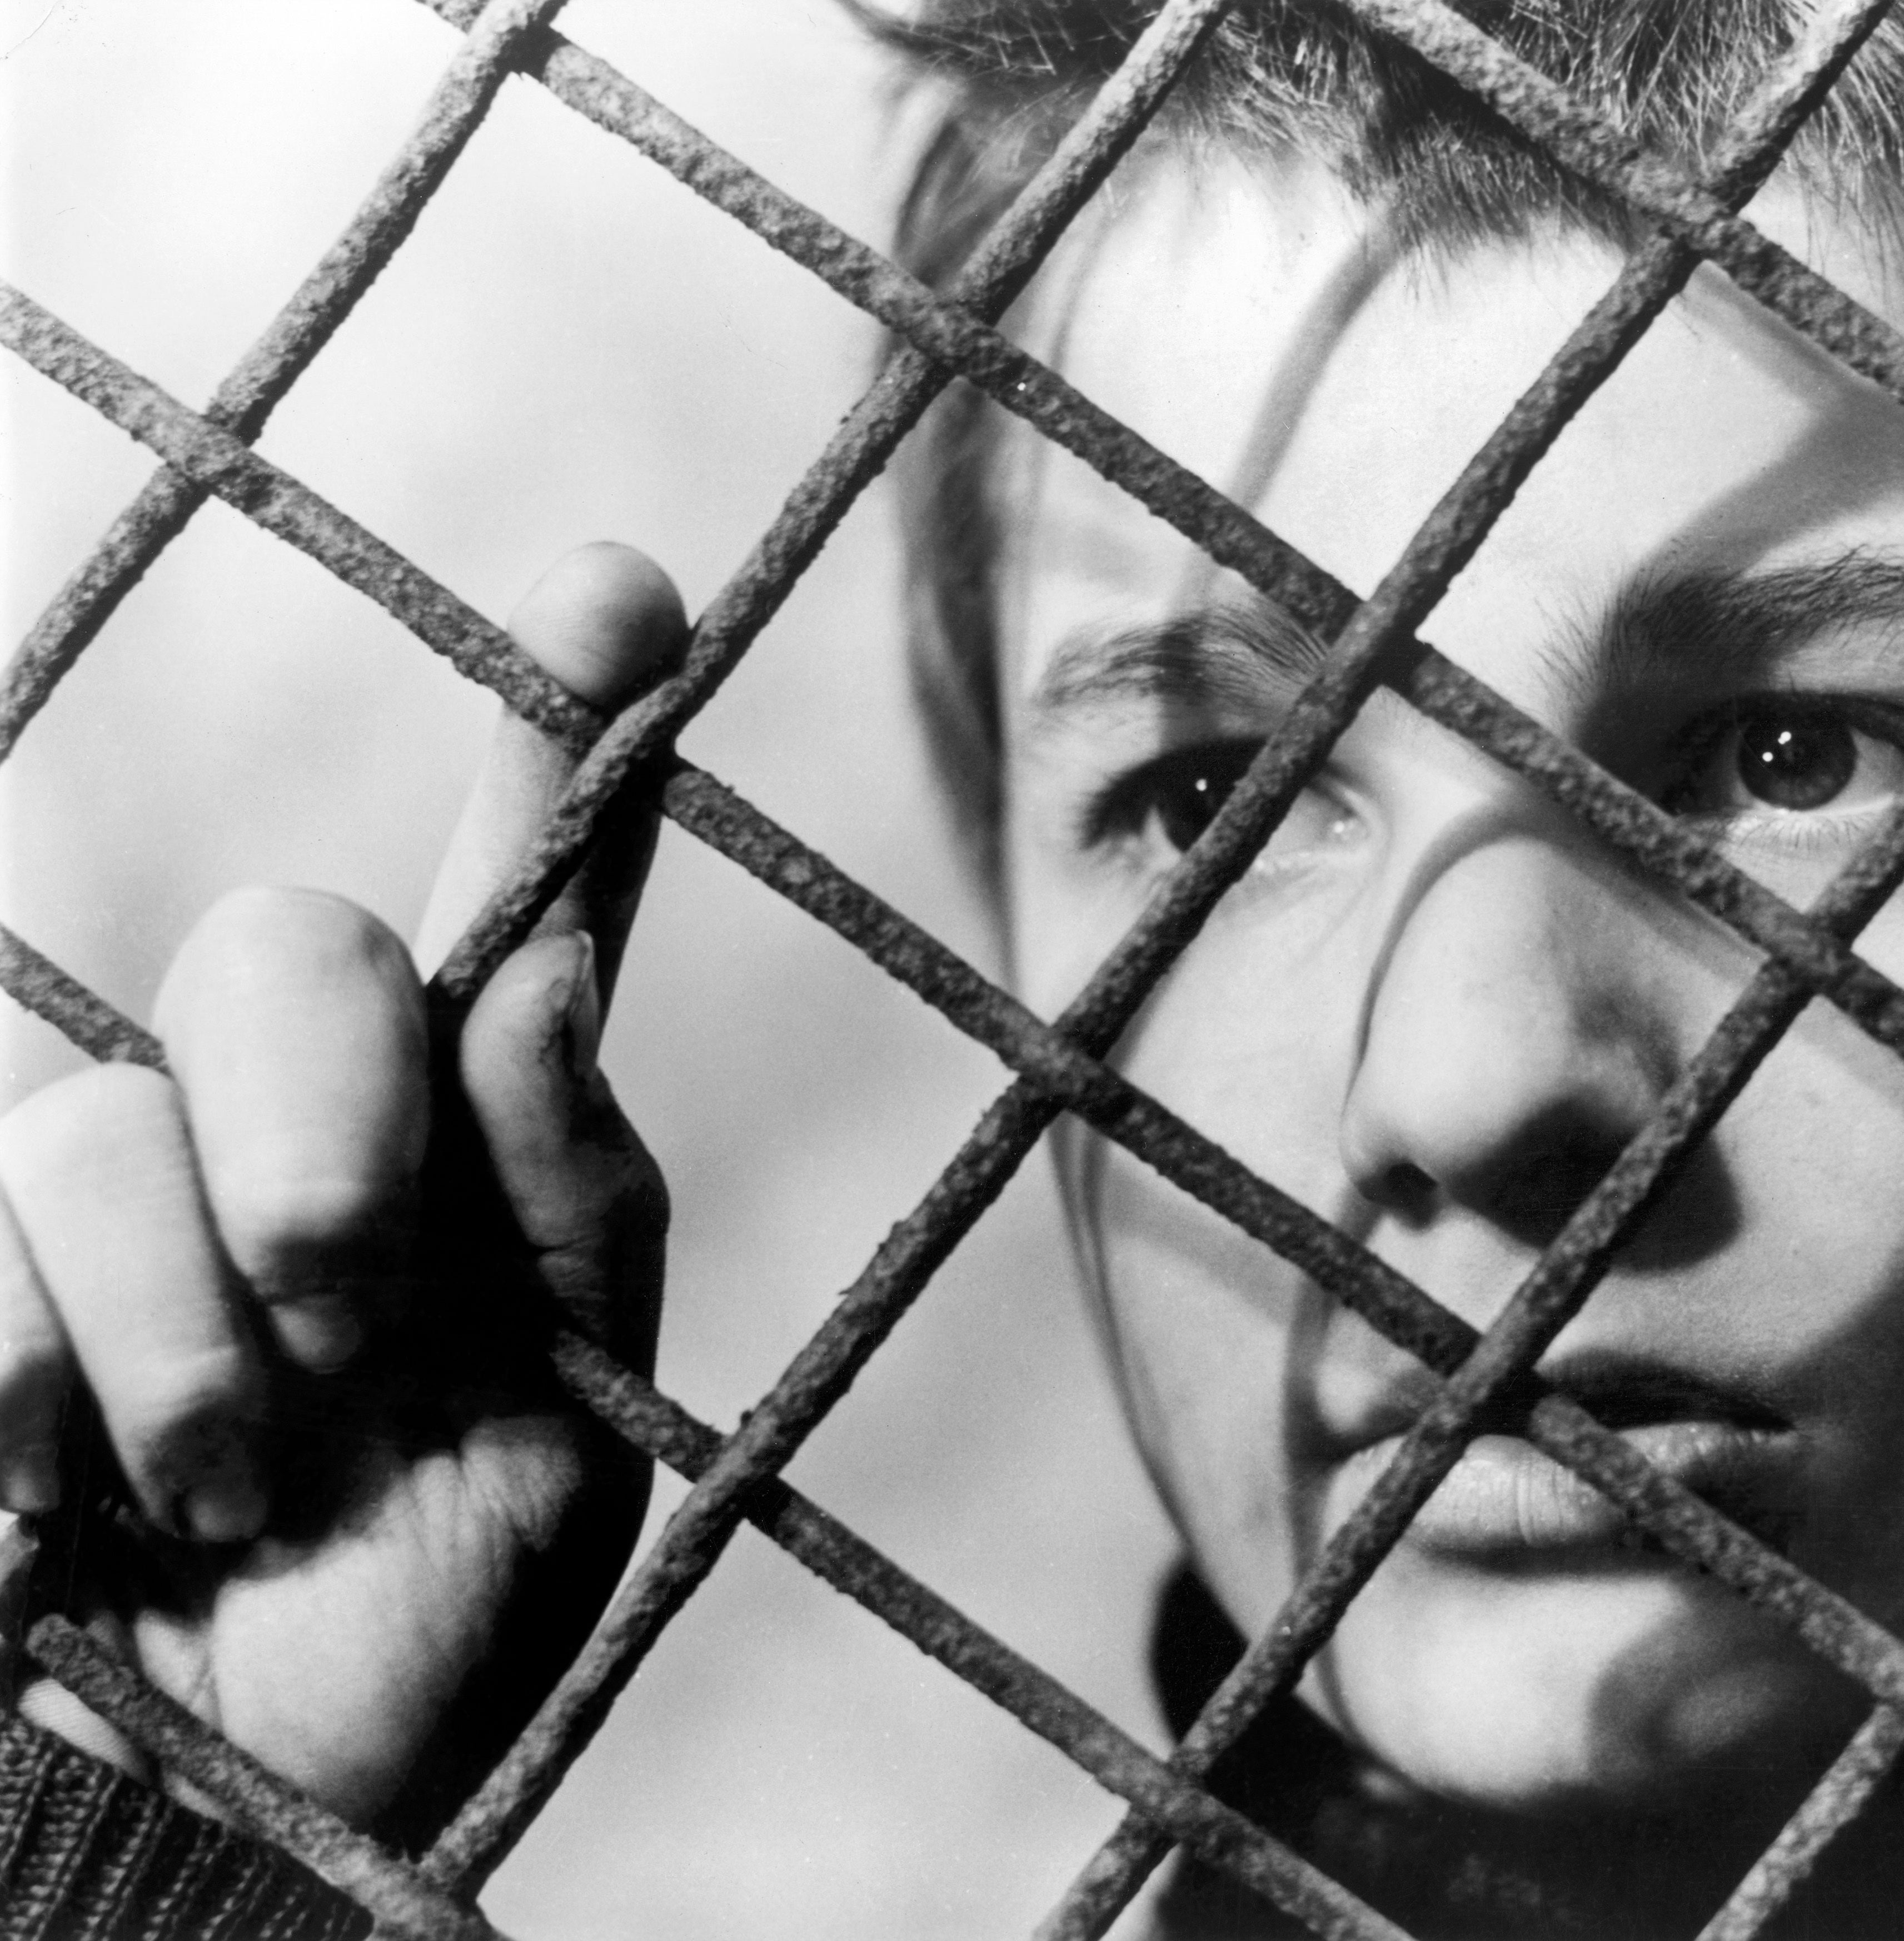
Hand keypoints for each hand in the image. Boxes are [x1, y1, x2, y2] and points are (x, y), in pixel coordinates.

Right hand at [0, 545, 682, 1847]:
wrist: (246, 1822)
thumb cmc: (424, 1642)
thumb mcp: (557, 1449)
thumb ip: (563, 1211)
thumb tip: (546, 976)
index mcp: (474, 1158)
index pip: (519, 908)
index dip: (560, 737)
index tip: (618, 589)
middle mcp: (289, 1132)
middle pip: (289, 952)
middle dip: (321, 1137)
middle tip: (347, 1323)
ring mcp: (100, 1200)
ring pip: (94, 1129)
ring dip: (179, 1351)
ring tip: (225, 1503)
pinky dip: (16, 1404)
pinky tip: (54, 1525)